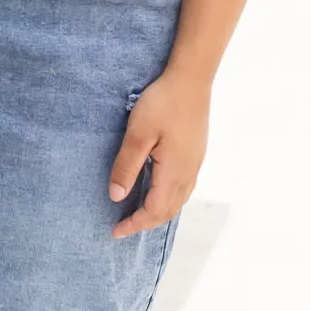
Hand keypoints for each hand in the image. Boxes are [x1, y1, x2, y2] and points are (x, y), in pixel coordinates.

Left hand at [107, 74, 209, 239]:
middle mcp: (188, 173)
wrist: (192, 79)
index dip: (134, 224)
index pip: (153, 211)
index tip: (115, 232)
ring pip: (178, 200)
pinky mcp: (196, 153)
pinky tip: (157, 190)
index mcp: (174, 173)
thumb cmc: (163, 103)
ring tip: (138, 214)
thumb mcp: (138, 134)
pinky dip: (168, 198)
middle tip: (123, 227)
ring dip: (158, 212)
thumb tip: (116, 197)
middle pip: (168, 210)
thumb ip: (127, 166)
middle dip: (146, 222)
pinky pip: (183, 187)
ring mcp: (195, 163)